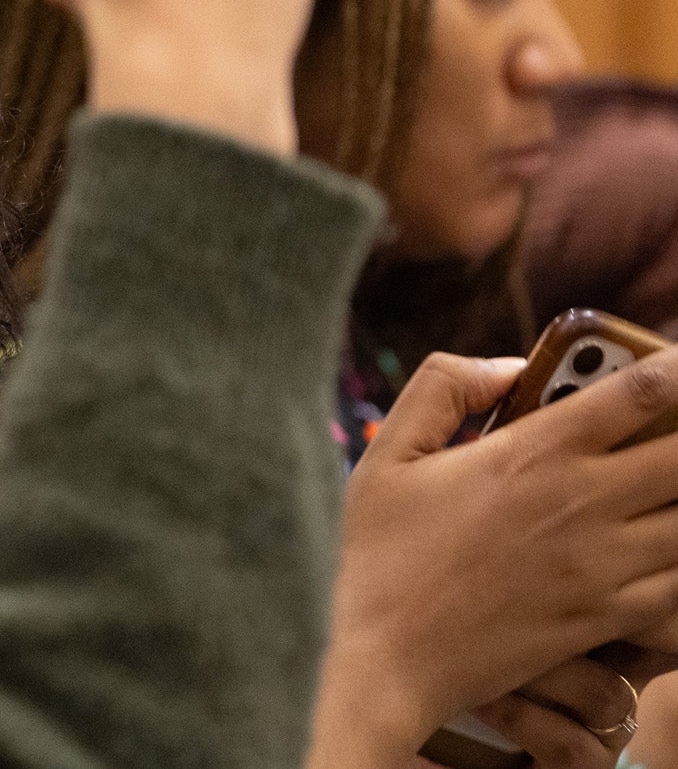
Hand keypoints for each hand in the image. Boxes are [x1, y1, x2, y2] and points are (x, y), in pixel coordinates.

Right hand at [315, 351, 677, 759]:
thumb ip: (443, 388)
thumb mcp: (387, 454)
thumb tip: (508, 365)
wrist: (386, 659)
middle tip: (676, 427)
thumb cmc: (378, 554)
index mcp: (531, 453)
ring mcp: (604, 566)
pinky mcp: (609, 618)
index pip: (635, 393)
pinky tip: (662, 547)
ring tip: (666, 486)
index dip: (672, 368)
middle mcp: (583, 504)